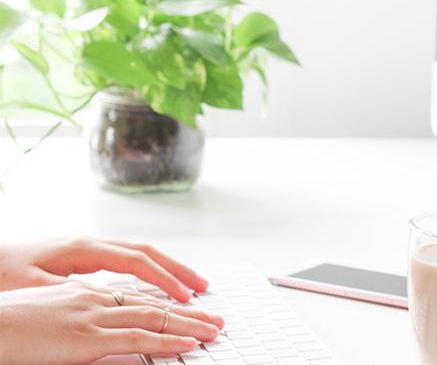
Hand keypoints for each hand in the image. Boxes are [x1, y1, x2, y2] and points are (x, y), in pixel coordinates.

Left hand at [0, 236, 207, 301]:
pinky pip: (126, 262)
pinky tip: (155, 285)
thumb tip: (109, 303)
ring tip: (190, 285)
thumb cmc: (2, 272)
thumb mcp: (32, 287)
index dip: (164, 278)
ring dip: (166, 268)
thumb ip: (71, 294)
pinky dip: (148, 272)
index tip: (186, 296)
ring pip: (139, 254)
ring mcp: (90, 249)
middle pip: (146, 251)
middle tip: (203, 287)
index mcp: (83, 249)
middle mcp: (92, 244)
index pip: (136, 261)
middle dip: (177, 268)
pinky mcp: (84, 257)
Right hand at [0, 281, 223, 364]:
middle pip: (153, 303)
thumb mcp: (51, 316)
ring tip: (213, 329)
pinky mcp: (86, 336)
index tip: (191, 309)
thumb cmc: (10, 322)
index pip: (139, 297)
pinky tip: (187, 342)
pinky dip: (165, 339)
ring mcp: (94, 315)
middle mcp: (97, 299)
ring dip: (187, 323)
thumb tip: (100, 333)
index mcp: (88, 294)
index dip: (168, 304)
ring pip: (152, 316)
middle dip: (189, 312)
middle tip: (216, 319)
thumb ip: (80, 321)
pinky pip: (136, 336)